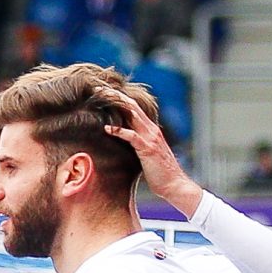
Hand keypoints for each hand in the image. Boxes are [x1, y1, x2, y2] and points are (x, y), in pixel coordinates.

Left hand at [103, 91, 202, 216]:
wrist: (175, 185)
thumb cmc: (159, 173)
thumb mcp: (147, 154)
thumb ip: (138, 144)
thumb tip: (123, 143)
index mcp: (150, 129)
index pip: (133, 107)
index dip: (119, 98)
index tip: (104, 92)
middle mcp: (151, 129)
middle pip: (131, 105)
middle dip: (114, 95)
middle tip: (97, 87)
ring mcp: (150, 137)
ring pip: (132, 114)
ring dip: (115, 104)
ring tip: (99, 97)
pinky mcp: (148, 148)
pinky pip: (132, 136)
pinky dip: (119, 131)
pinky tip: (106, 129)